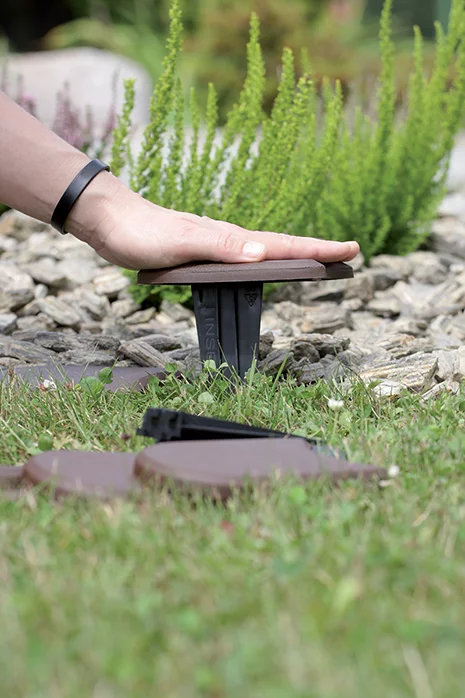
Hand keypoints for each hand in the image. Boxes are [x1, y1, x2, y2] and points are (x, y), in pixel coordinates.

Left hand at [68, 172, 359, 269]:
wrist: (112, 223)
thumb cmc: (143, 231)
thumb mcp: (183, 241)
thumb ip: (223, 246)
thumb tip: (266, 251)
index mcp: (232, 238)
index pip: (284, 243)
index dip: (318, 248)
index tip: (350, 249)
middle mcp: (230, 241)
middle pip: (282, 246)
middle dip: (317, 251)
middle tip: (347, 255)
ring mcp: (218, 247)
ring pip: (265, 253)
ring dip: (294, 257)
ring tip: (318, 262)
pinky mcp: (204, 255)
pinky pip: (244, 261)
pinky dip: (265, 265)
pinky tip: (264, 269)